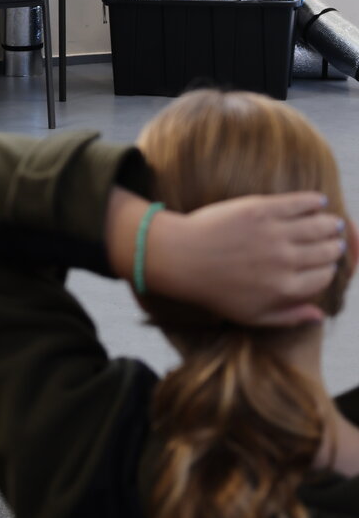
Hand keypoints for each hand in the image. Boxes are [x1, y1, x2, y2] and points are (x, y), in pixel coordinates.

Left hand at [109, 188, 349, 327]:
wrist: (182, 258)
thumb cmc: (214, 290)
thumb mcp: (252, 315)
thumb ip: (289, 316)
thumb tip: (320, 315)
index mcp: (286, 288)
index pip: (324, 277)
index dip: (329, 270)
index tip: (327, 264)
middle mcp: (286, 261)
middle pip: (326, 251)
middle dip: (334, 246)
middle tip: (336, 241)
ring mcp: (275, 234)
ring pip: (318, 226)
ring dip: (330, 224)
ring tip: (333, 223)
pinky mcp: (262, 209)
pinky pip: (298, 203)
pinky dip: (313, 201)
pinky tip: (320, 201)